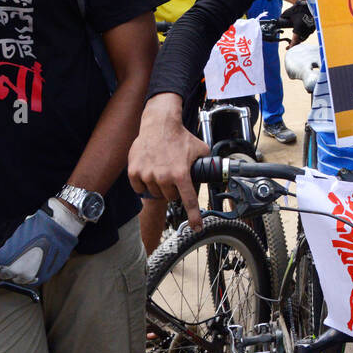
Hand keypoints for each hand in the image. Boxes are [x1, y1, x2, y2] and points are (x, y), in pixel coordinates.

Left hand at [0, 200, 81, 285]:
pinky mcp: (43, 277)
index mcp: (5, 260)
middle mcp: (17, 271)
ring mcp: (31, 276)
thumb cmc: (34, 225)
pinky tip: (34, 261)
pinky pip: (31, 279)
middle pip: (5, 276)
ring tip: (24, 258)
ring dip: (18, 272)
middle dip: (5, 267)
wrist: (59, 225)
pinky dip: (31, 272)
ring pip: (18, 279)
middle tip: (11, 257)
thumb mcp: (9, 228)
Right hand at [128, 94, 210, 231]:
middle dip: (173, 189)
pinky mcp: (134, 171)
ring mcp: (147, 175)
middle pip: (171, 197)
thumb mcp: (200, 149)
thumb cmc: (180, 137)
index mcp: (181, 173)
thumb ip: (207, 163)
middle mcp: (164, 177)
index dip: (194, 216)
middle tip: (173, 175)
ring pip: (155, 193)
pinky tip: (148, 171)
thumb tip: (218, 171)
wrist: (159, 124)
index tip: (197, 227)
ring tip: (161, 169)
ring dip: (159, 186)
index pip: (189, 200)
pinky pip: (139, 188)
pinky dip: (143, 183)